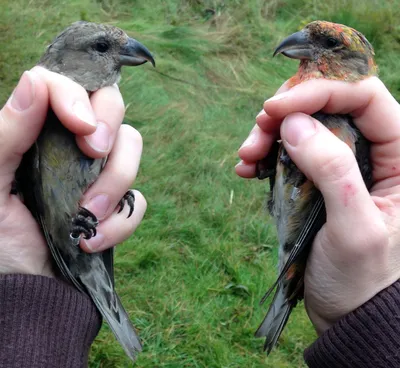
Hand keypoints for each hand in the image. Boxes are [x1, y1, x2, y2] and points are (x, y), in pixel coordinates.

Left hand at [0, 67, 145, 275]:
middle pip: (110, 104)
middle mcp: (71, 146)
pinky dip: (121, 222)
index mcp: (38, 132)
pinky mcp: (118, 204)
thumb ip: (7, 134)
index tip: (80, 126)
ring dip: (113, 184)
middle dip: (109, 127)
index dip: (77, 96)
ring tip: (85, 219)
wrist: (27, 288)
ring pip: (132, 147)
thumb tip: (34, 80)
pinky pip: (138, 199)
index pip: (66, 85)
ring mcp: (99, 174)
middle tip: (93, 153)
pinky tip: (92, 241)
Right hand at [237, 77, 399, 333]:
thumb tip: (294, 123)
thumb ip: (332, 172)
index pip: (363, 96)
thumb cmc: (361, 277)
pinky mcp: (318, 176)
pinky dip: (265, 154)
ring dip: (269, 134)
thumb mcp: (354, 228)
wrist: (347, 308)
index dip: (317, 92)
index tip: (273, 108)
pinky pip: (289, 150)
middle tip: (255, 136)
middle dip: (286, 113)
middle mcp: (374, 150)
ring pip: (304, 124)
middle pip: (328, 104)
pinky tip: (247, 169)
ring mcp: (343, 161)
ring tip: (245, 158)